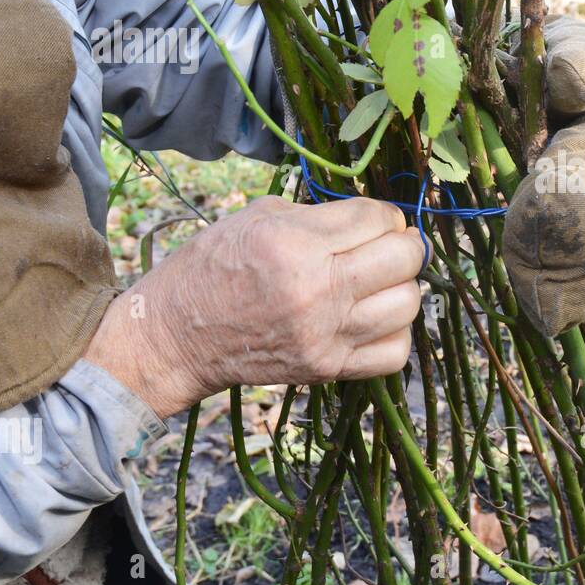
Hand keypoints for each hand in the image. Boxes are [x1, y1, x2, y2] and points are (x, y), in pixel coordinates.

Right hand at [83, 196, 425, 417]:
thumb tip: (376, 220)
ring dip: (402, 288)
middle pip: (404, 258)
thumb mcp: (257, 218)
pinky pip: (394, 352)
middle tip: (388, 246)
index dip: (382, 215)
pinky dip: (395, 333)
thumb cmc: (213, 268)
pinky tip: (374, 319)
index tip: (372, 221)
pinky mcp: (327, 368)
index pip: (377, 218)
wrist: (176, 336)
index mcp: (294, 243)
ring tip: (379, 283)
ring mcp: (325, 334)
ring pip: (408, 304)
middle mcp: (315, 289)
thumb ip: (321, 215)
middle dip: (404, 245)